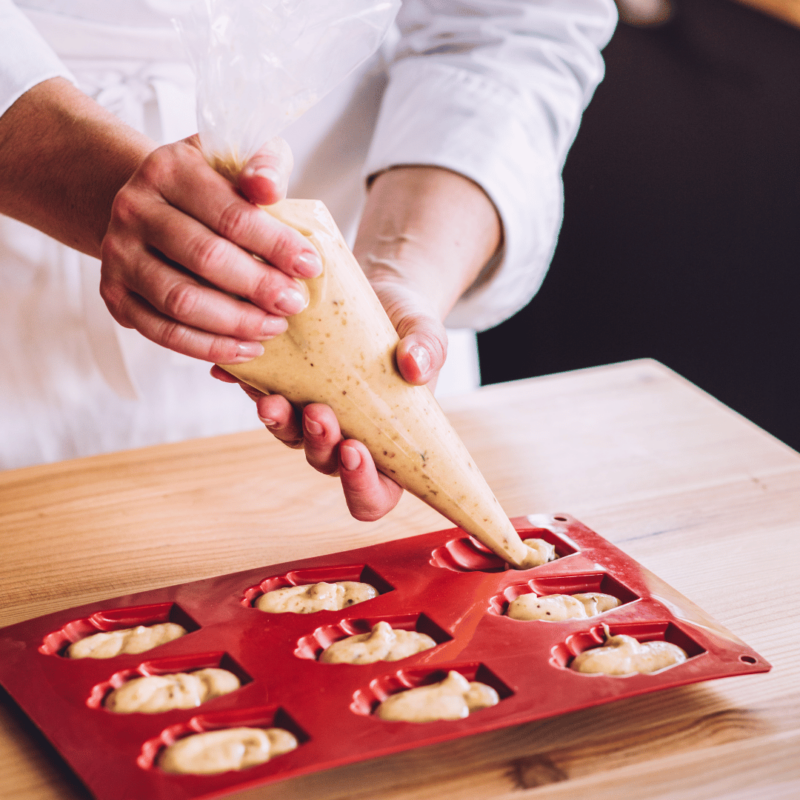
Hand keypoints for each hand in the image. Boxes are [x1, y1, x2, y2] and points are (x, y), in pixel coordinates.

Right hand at [99, 136, 322, 363]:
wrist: (152, 205)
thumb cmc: (210, 187)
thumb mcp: (238, 158)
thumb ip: (263, 165)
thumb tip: (267, 188)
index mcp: (169, 169)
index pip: (231, 214)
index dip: (276, 244)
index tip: (310, 266)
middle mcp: (133, 209)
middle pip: (206, 259)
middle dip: (259, 286)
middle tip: (295, 304)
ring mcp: (118, 254)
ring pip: (182, 301)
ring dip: (236, 323)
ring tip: (274, 327)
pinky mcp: (115, 295)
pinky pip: (163, 333)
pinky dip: (209, 347)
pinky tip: (246, 349)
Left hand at [211, 277, 446, 519]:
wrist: (381, 298)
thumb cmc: (410, 329)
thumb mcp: (426, 331)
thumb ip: (429, 349)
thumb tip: (415, 366)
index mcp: (390, 448)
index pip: (375, 495)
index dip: (361, 486)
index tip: (355, 449)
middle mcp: (347, 440)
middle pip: (324, 463)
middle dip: (319, 443)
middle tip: (318, 413)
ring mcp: (312, 419)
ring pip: (289, 436)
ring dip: (280, 423)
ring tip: (273, 400)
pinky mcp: (288, 390)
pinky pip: (265, 398)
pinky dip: (252, 388)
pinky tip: (240, 372)